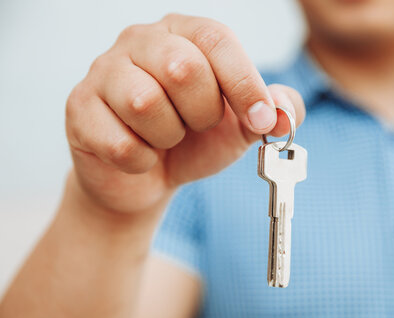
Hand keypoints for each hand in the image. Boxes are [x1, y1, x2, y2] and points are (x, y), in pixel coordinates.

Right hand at [65, 14, 304, 214]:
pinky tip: (141, 155)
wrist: (146, 177)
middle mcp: (141, 40)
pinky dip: (142, 161)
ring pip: (145, 104)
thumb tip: (282, 112)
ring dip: (169, 137)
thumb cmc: (194, 142)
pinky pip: (119, 142)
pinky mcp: (79, 107)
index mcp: (185, 34)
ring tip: (166, 137)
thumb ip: (270, 112)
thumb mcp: (241, 126)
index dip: (243, 83)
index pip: (217, 40)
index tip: (259, 120)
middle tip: (197, 126)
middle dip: (202, 113)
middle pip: (182, 67)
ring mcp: (104, 71)